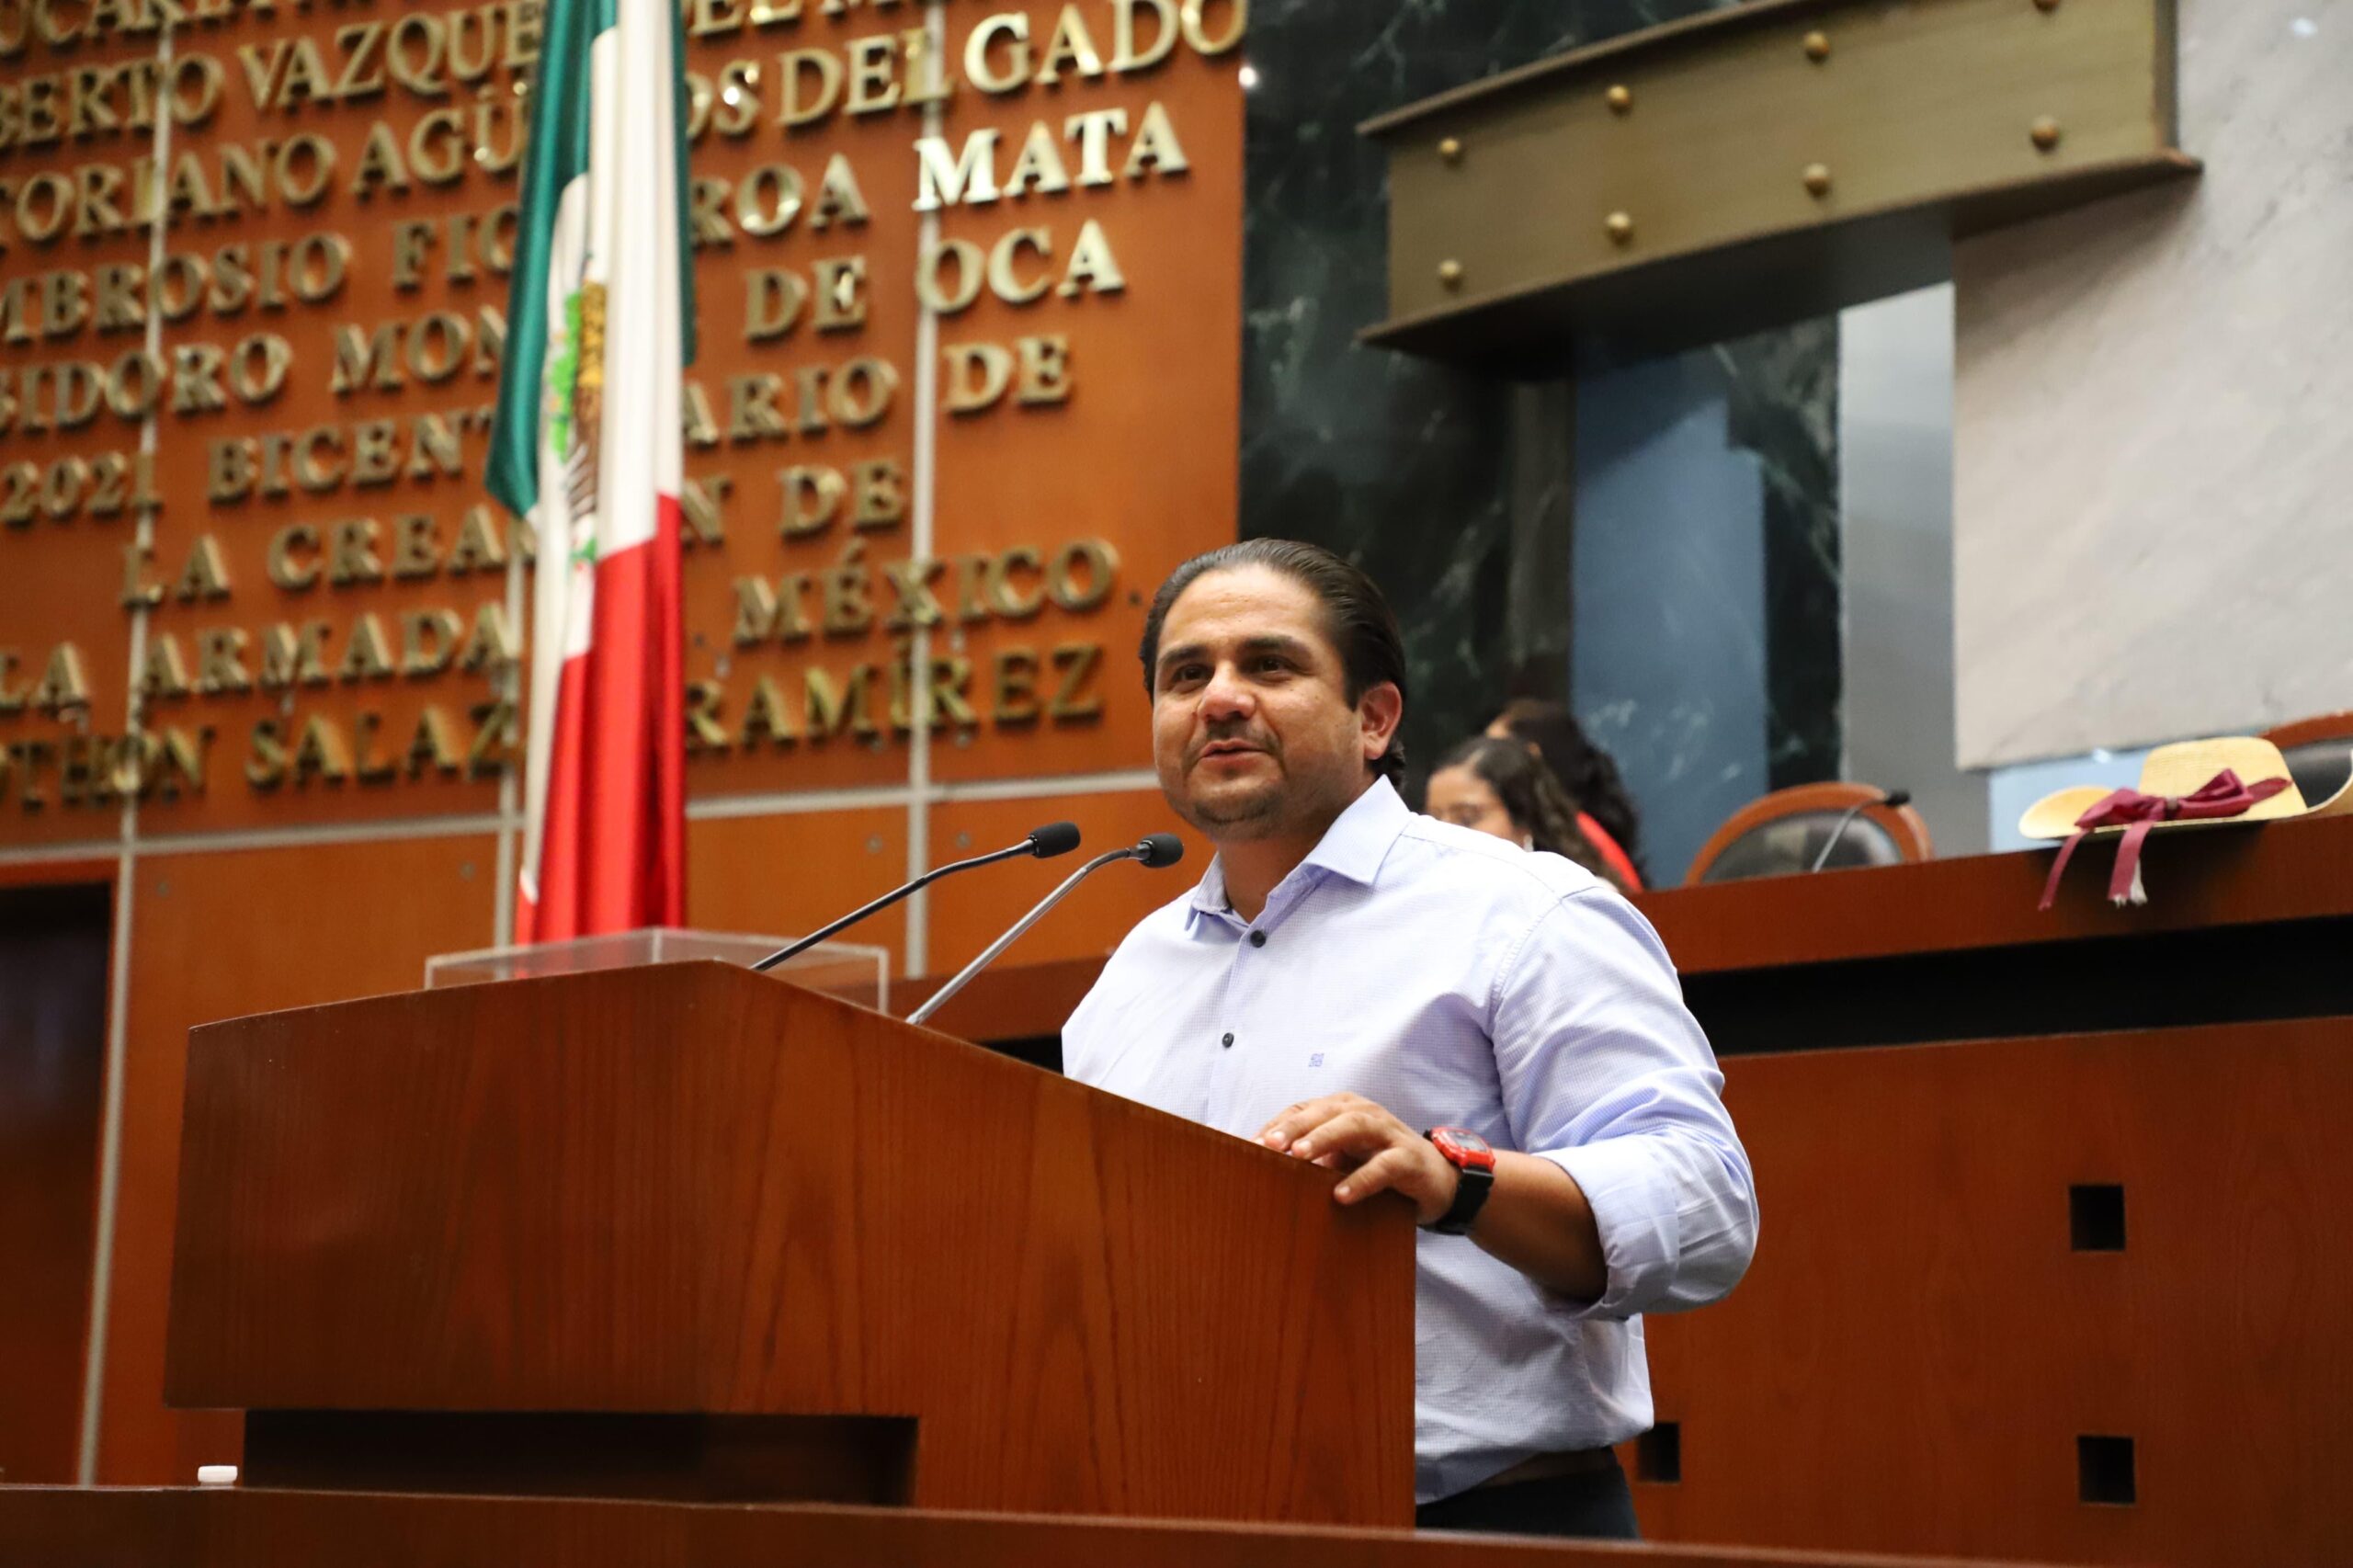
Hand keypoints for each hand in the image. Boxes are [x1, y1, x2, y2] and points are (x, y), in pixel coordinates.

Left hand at [1257, 1093, 1458, 1223]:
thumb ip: (1311, 1159)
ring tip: (1299, 1156)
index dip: (1276, 1125)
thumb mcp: (1341, 1159)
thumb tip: (1262, 1170)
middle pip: (1325, 1111)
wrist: (1438, 1181)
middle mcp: (1364, 1113)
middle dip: (1295, 1126)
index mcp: (1343, 1109)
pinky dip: (1362, 1179)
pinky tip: (1341, 1194)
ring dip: (1324, 1139)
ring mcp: (1389, 1133)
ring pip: (1354, 1126)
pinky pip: (1384, 1166)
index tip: (1248, 1146)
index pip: (1303, 1109)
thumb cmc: (1379, 1166)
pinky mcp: (1409, 1159)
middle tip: (1269, 1145)